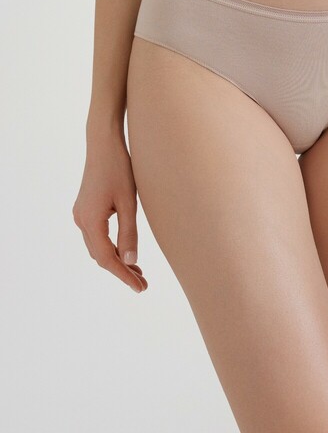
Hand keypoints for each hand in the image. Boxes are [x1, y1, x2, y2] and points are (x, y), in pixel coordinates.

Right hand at [72, 131, 147, 292]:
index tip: (140, 288)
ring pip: (97, 248)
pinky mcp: (85, 209)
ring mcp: (80, 215)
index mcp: (90, 221)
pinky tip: (126, 250)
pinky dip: (110, 247)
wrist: (103, 144)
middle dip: (121, 270)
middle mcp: (81, 220)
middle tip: (143, 283)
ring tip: (138, 271)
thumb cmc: (119, 169)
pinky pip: (96, 236)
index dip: (124, 275)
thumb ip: (129, 233)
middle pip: (100, 256)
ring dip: (116, 260)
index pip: (107, 259)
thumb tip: (131, 260)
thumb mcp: (129, 203)